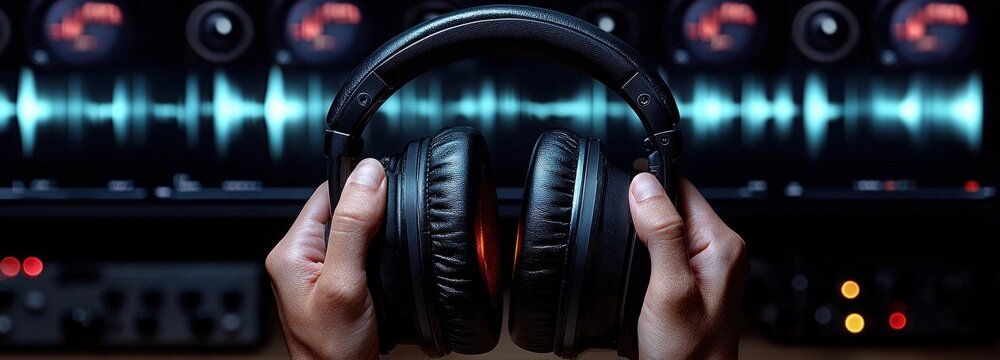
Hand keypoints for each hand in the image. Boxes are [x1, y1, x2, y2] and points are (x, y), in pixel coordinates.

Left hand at [265, 159, 386, 359]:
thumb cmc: (332, 350)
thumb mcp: (346, 282)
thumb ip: (355, 227)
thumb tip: (368, 176)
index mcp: (290, 252)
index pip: (326, 194)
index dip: (359, 188)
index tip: (386, 189)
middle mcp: (299, 260)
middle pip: (342, 212)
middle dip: (370, 215)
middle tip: (390, 231)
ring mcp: (317, 275)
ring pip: (354, 234)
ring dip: (376, 238)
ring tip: (384, 257)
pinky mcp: (335, 287)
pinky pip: (359, 256)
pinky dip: (377, 257)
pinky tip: (383, 269)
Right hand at [628, 174, 748, 359]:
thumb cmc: (689, 353)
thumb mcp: (669, 288)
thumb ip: (661, 234)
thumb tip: (644, 186)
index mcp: (721, 245)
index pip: (683, 188)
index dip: (649, 186)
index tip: (622, 192)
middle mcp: (717, 253)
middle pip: (670, 208)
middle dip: (640, 215)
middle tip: (623, 240)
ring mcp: (703, 270)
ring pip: (661, 232)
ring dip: (638, 238)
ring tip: (629, 263)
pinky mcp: (687, 285)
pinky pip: (659, 255)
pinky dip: (640, 259)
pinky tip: (633, 274)